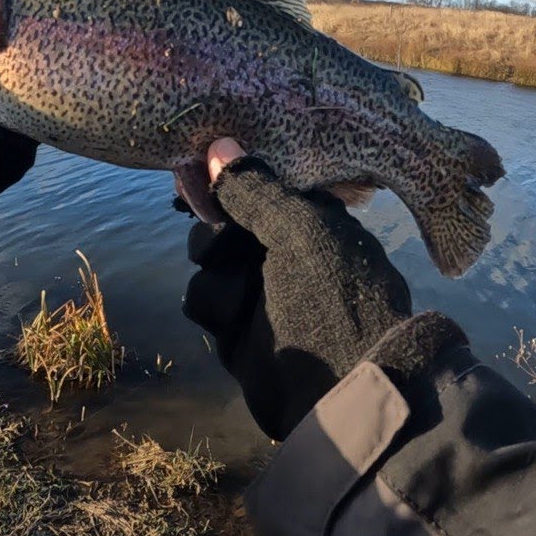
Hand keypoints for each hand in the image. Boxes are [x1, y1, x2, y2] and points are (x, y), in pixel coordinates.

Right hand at [183, 138, 414, 440]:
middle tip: (224, 246)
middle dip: (215, 236)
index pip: (253, 185)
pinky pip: (203, 301)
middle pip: (219, 223)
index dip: (224, 183)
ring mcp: (258, 291)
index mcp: (308, 218)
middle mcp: (282, 250)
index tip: (196, 176)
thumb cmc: (333, 298)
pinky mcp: (237, 329)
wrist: (340, 391)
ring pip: (205, 263)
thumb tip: (217, 144)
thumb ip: (255, 189)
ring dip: (217, 279)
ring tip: (240, 299)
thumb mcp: (300, 231)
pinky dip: (215, 310)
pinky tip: (232, 326)